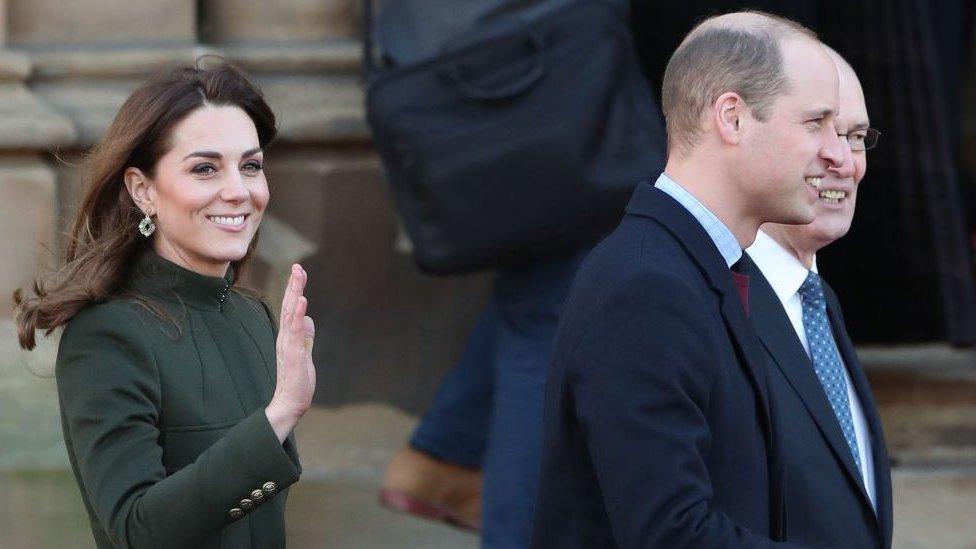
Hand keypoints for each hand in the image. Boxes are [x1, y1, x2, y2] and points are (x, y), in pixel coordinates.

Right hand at [266, 264, 316, 442]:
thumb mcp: (304, 353)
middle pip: (290, 306)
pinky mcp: (293, 354)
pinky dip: (298, 315)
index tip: (299, 271)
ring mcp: (288, 345)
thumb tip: (308, 319)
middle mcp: (286, 337)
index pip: (292, 308)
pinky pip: (295, 331)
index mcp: (288, 336)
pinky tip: (302, 302)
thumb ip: (306, 336)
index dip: (295, 289)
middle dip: (294, 285)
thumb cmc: (297, 381)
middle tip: (298, 266)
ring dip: (295, 294)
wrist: (289, 403)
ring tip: (299, 276)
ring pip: (291, 314)